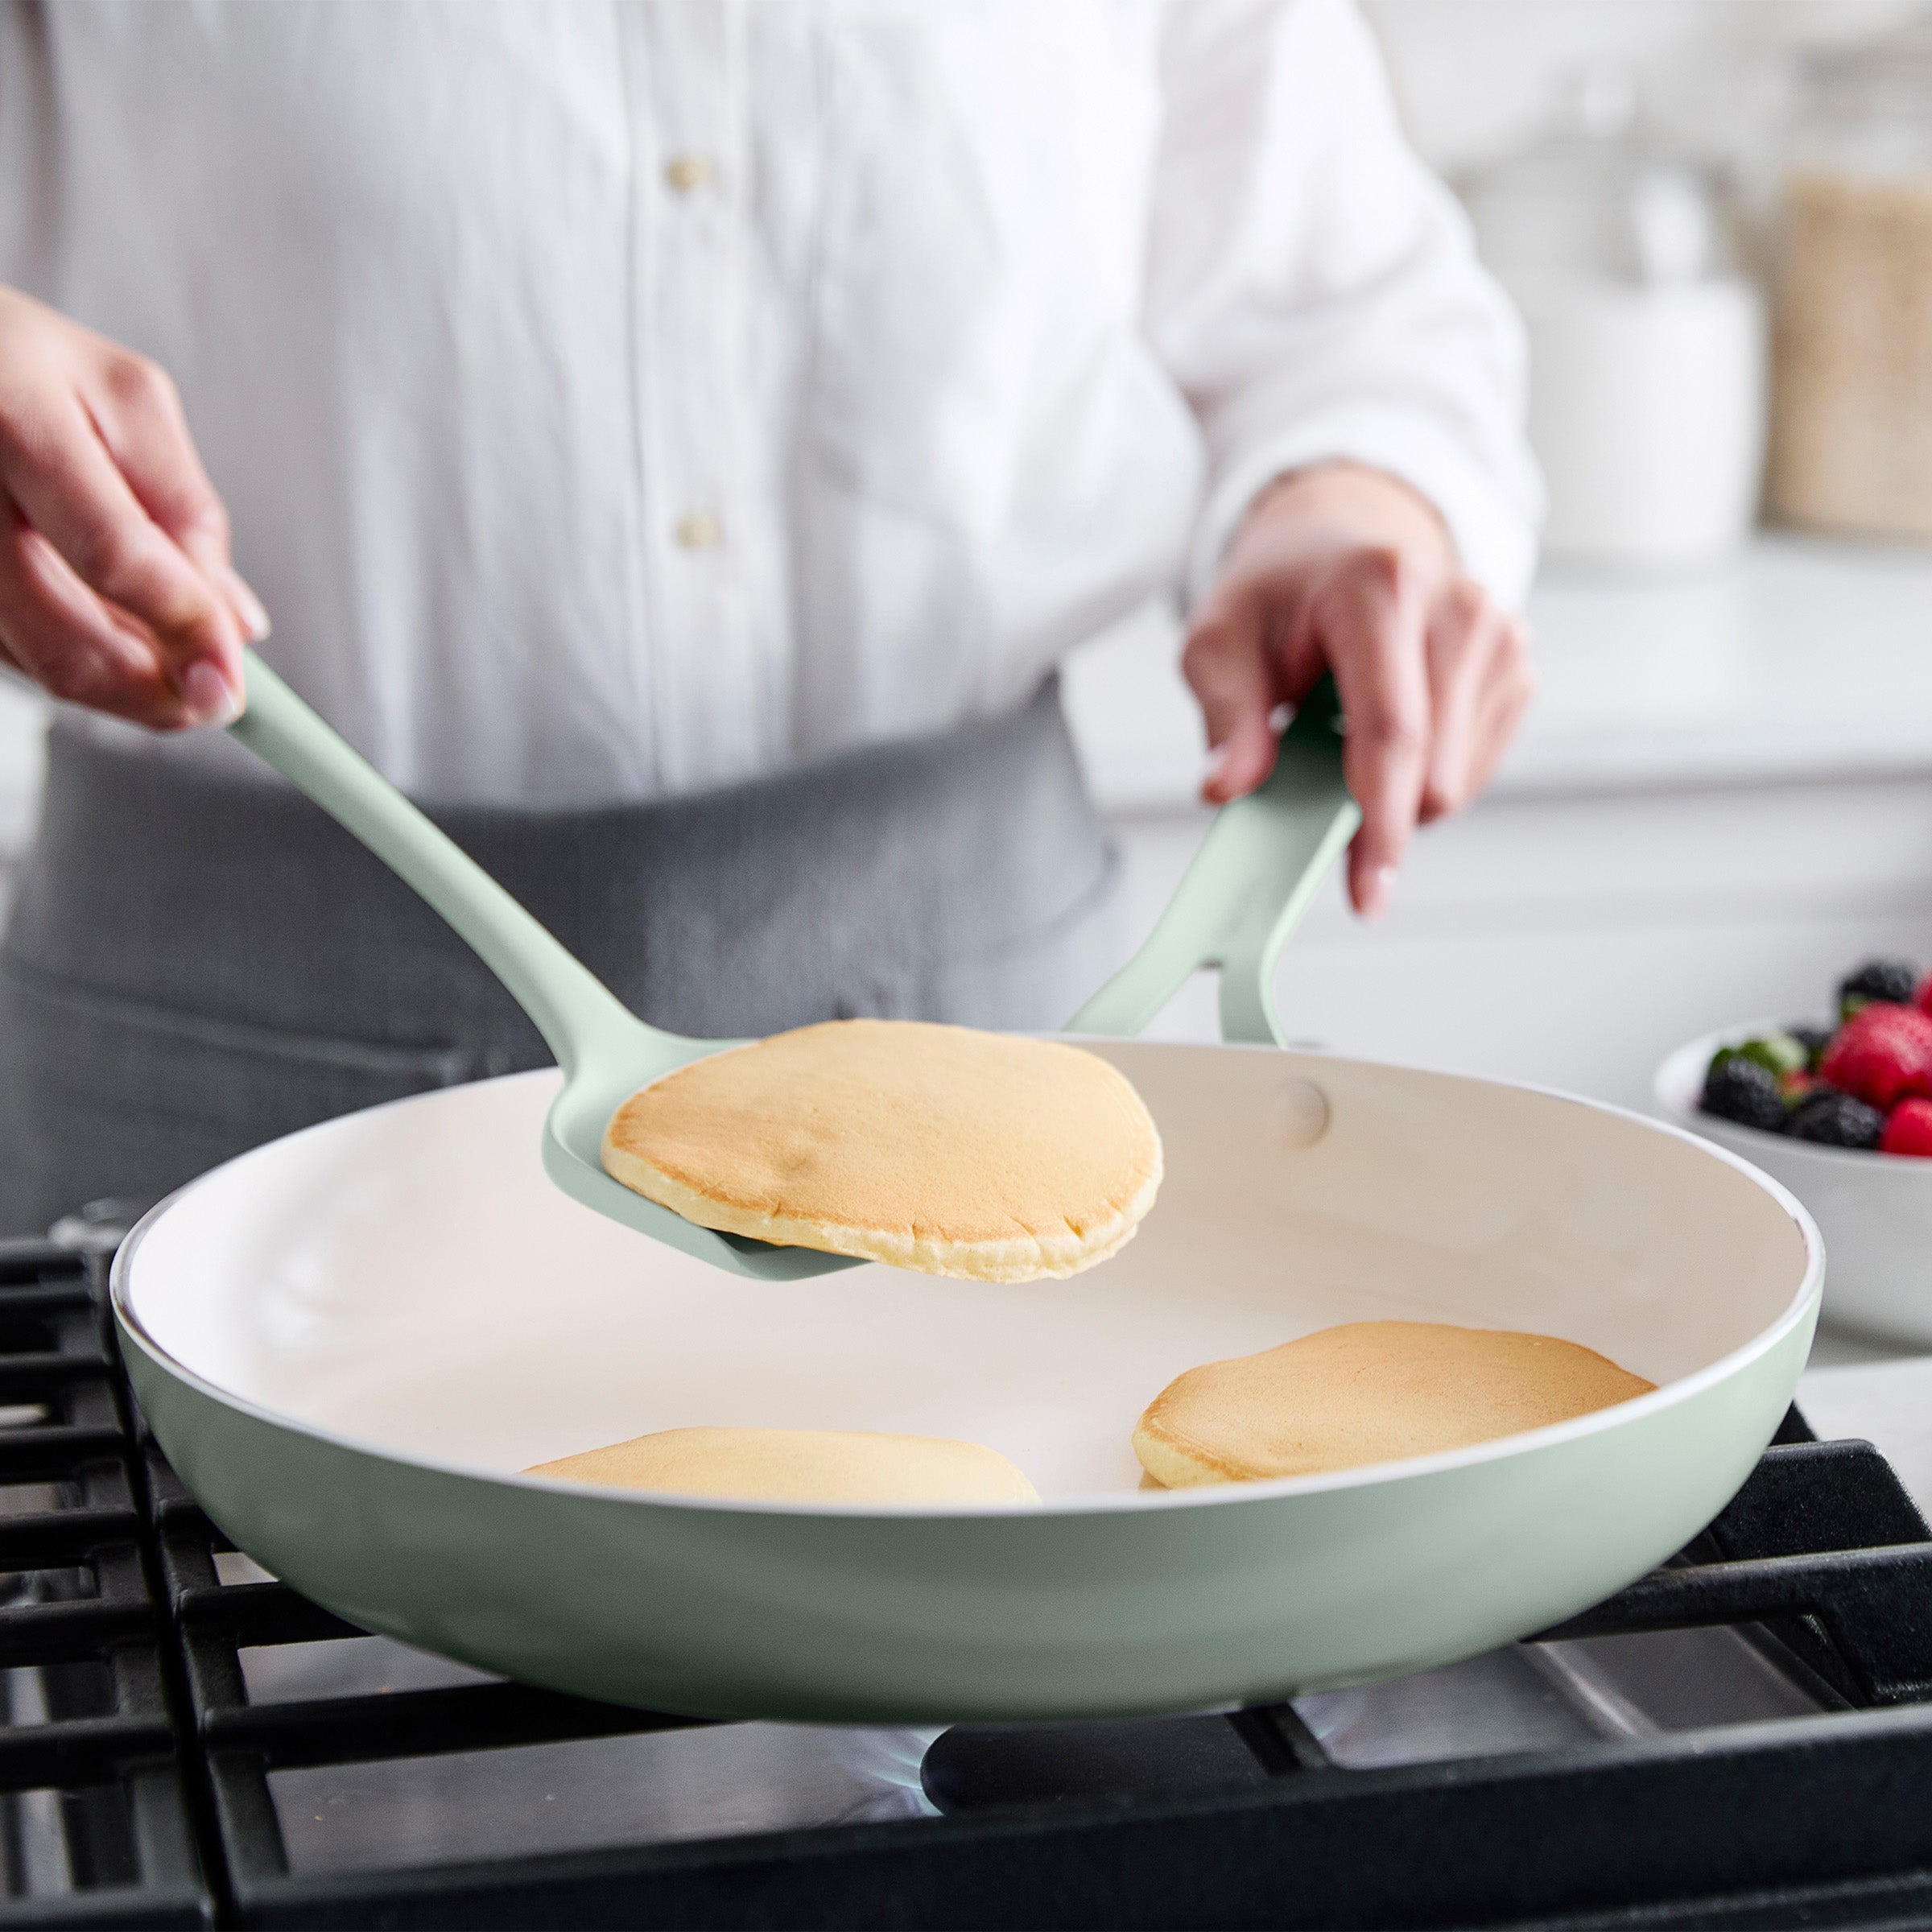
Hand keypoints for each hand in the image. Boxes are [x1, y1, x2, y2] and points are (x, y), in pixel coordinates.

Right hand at [0, 286, 265, 727]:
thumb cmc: (30, 366)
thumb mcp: (129, 403)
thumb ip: (187, 513)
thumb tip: (233, 624)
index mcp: (18, 420)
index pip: (113, 554)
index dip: (183, 627)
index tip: (232, 680)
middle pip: (62, 638)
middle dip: (155, 691)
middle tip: (213, 697)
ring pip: (35, 664)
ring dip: (121, 687)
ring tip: (169, 657)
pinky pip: (9, 655)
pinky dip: (72, 662)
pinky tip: (106, 631)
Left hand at [1183, 461, 1532, 916]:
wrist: (1339, 540)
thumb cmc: (1280, 595)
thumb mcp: (1219, 642)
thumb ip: (1226, 716)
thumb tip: (1228, 789)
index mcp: (1380, 588)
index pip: (1392, 731)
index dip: (1379, 823)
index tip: (1366, 893)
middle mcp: (1457, 605)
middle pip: (1431, 771)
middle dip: (1371, 812)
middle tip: (1312, 788)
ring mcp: (1499, 636)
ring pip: (1455, 782)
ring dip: (1394, 791)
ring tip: (1345, 735)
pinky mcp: (1516, 667)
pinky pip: (1470, 770)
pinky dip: (1421, 774)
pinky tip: (1388, 730)